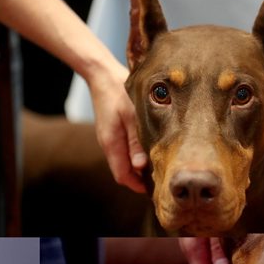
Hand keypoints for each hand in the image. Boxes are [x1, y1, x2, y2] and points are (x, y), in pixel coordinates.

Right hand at [88, 63, 147, 192]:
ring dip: (138, 167)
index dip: (138, 186)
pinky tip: (148, 150)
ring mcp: (109, 138)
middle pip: (123, 171)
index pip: (123, 176)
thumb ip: (136, 143)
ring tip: (158, 166)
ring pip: (123, 161)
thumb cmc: (119, 94)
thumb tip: (140, 167)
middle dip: (140, 179)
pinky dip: (134, 155)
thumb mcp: (132, 117)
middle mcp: (108, 144)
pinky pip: (123, 150)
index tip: (155, 189)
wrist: (102, 75)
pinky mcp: (112, 131)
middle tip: (161, 179)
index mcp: (112, 144)